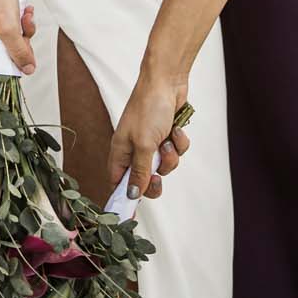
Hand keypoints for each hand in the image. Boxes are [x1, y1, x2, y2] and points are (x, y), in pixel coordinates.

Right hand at [0, 0, 36, 90]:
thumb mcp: (8, 25)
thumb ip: (18, 51)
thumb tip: (27, 70)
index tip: (13, 83)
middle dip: (17, 51)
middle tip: (26, 37)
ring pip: (4, 43)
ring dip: (20, 33)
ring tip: (25, 16)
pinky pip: (3, 28)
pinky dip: (15, 21)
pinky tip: (23, 8)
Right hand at [108, 63, 190, 203]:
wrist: (167, 81)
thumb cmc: (149, 107)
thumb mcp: (144, 144)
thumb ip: (140, 171)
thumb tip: (132, 195)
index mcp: (120, 151)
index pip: (118, 182)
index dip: (124, 197)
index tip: (131, 216)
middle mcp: (134, 149)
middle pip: (144, 179)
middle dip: (155, 178)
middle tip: (158, 176)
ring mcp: (151, 142)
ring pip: (164, 166)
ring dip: (170, 156)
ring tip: (167, 140)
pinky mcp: (167, 135)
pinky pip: (175, 152)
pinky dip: (178, 142)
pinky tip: (176, 129)